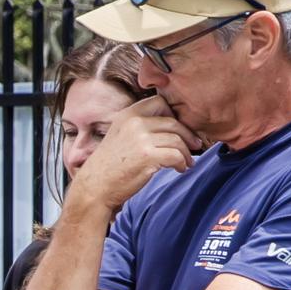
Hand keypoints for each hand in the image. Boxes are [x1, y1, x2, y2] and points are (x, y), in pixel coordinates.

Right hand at [71, 95, 203, 211]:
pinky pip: (176, 155)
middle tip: (194, 146)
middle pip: (174, 122)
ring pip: (178, 140)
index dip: (173, 115)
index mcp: (128, 115)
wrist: (96, 186)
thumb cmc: (110, 165)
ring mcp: (141, 139)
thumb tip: (170, 125)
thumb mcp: (120, 135)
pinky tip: (180, 169)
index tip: (178, 129)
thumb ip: (139, 126)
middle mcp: (134, 123)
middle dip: (187, 136)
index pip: (160, 103)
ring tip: (186, 162)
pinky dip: (182, 163)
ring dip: (187, 153)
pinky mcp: (147, 156)